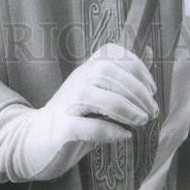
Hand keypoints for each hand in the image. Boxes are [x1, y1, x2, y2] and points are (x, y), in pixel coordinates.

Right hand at [0, 42, 157, 182]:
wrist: (36, 138)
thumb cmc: (76, 114)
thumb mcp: (102, 91)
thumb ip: (125, 74)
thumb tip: (150, 51)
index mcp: (88, 67)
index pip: (114, 54)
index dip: (138, 68)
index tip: (152, 90)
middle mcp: (78, 79)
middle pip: (108, 73)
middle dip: (136, 92)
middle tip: (152, 112)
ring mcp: (68, 102)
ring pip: (97, 96)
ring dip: (125, 108)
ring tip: (142, 121)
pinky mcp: (62, 128)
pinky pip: (86, 125)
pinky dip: (108, 130)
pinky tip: (124, 135)